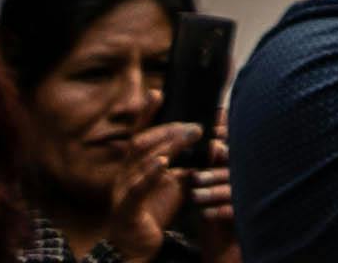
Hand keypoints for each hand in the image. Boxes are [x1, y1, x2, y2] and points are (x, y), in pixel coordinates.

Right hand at [104, 118, 215, 255]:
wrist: (139, 245)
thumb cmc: (155, 209)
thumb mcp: (177, 182)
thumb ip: (191, 162)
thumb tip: (215, 143)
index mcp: (136, 164)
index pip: (140, 134)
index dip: (146, 114)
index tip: (157, 92)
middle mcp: (125, 174)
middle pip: (142, 143)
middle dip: (169, 130)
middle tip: (196, 126)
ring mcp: (122, 191)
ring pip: (140, 162)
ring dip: (166, 147)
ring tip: (187, 137)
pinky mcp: (126, 209)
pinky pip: (135, 189)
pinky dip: (149, 175)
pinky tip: (163, 164)